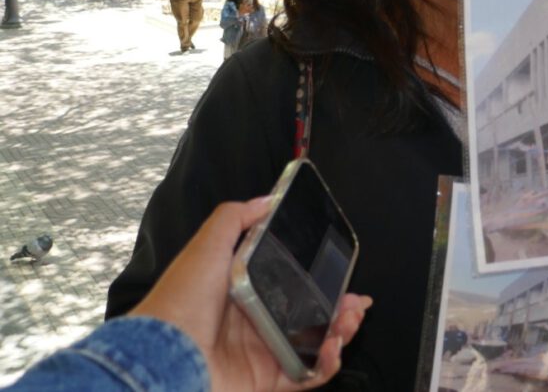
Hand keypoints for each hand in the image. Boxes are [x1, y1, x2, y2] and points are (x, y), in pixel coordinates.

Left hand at [130, 198, 371, 390]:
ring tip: (349, 321)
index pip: (291, 280)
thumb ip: (235, 218)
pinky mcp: (265, 378)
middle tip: (356, 301)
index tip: (340, 269)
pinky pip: (306, 374)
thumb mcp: (206, 245)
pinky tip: (332, 348)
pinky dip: (326, 365)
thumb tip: (265, 200)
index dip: (318, 276)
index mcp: (242, 289)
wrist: (164, 356)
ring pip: (314, 342)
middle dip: (339, 306)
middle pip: (310, 313)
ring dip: (339, 332)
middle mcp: (254, 320)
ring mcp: (261, 351)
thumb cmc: (180, 301)